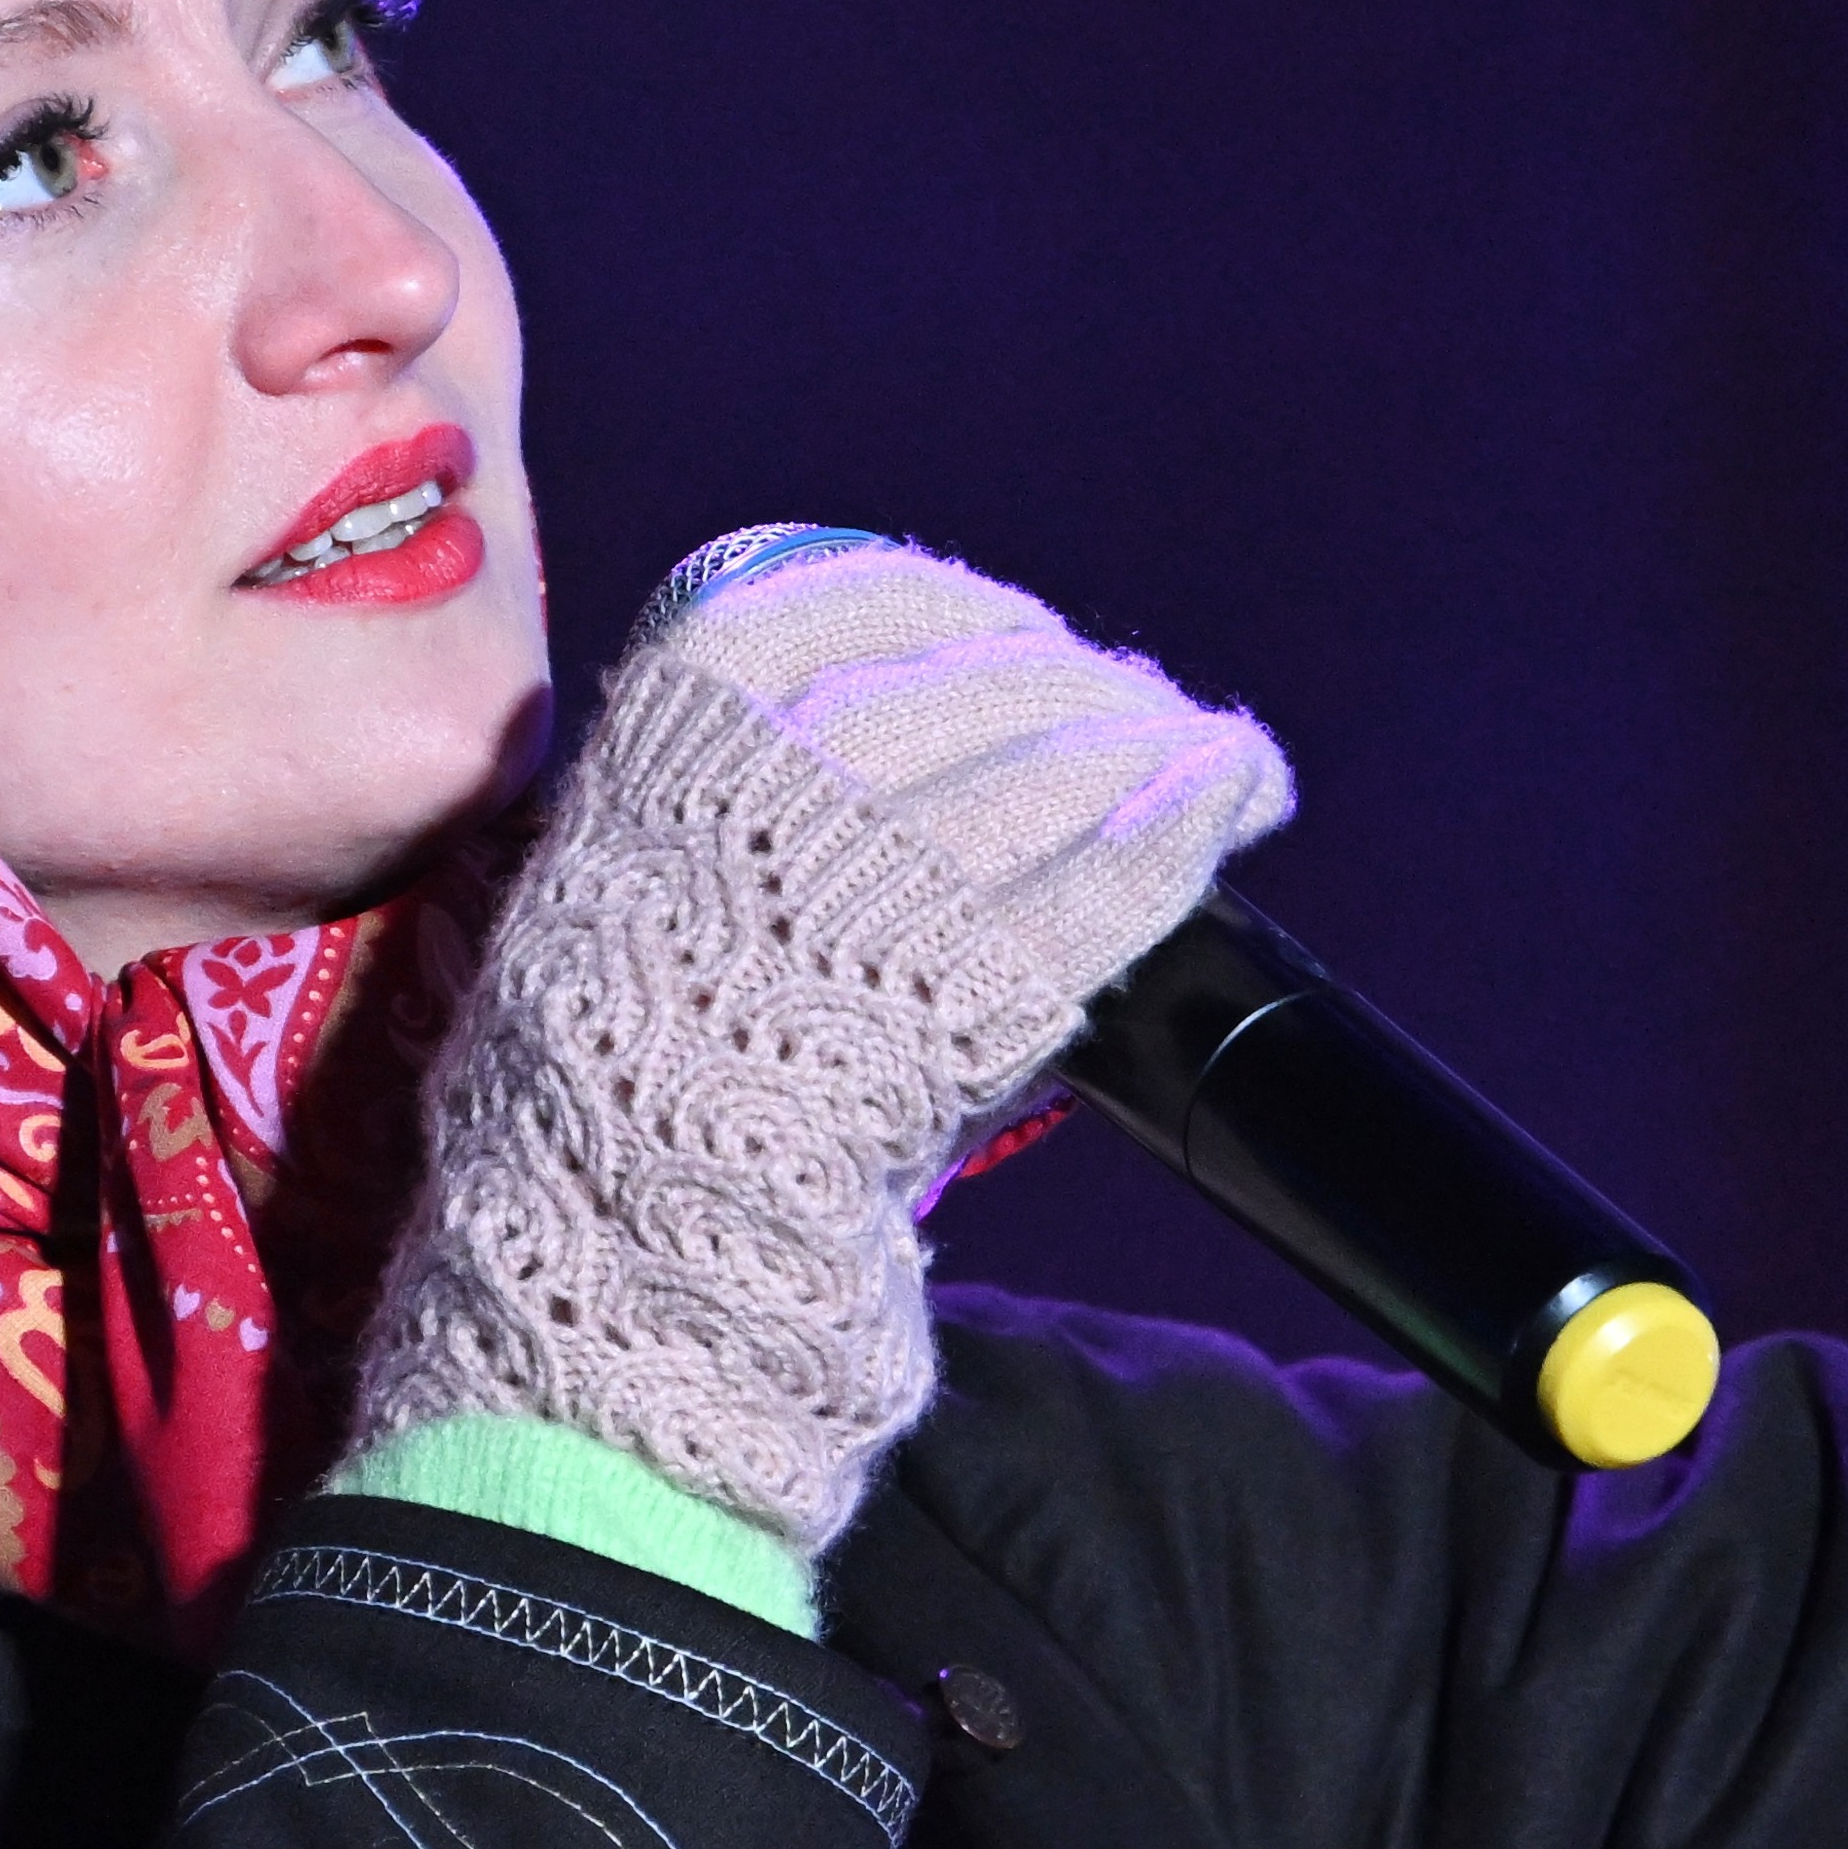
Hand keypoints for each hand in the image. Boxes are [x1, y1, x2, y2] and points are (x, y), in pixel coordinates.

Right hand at [348, 530, 1290, 1555]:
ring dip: (1164, 748)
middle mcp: (774, 773)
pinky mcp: (974, 974)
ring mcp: (879, 871)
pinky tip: (1238, 793)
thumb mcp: (610, 891)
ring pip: (1065, 760)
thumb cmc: (609, 1089)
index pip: (849, 603)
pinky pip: (1115, 865)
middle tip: (1142, 713)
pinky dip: (1193, 818)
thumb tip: (867, 744)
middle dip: (1084, 688)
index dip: (963, 613)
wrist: (617, 1245)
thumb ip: (716, 806)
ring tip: (1219, 759)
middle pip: (979, 680)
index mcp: (668, 738)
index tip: (1017, 634)